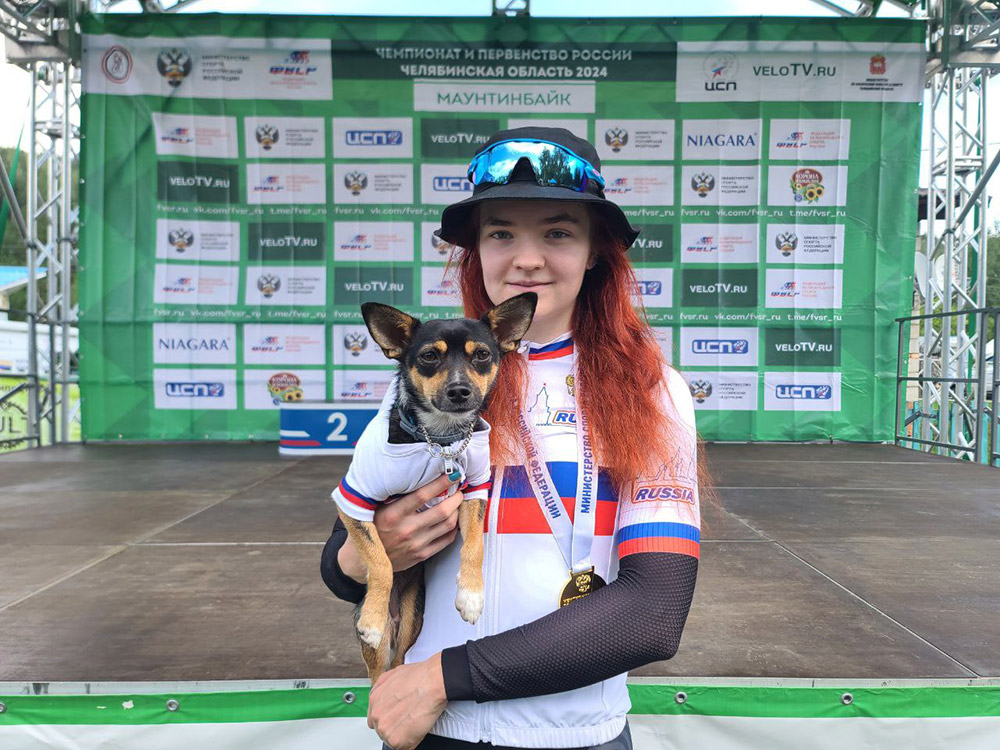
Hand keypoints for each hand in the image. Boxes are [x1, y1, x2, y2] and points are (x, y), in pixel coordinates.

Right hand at [339, 475, 461, 582]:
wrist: (365, 560)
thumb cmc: (372, 528)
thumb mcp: (377, 508)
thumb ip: (396, 495)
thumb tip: (420, 475)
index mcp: (393, 515)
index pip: (422, 495)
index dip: (441, 483)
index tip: (452, 474)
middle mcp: (406, 530)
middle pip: (442, 510)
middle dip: (455, 497)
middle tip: (458, 489)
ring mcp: (416, 544)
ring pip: (448, 525)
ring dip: (456, 511)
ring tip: (456, 503)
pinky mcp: (422, 555)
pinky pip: (446, 540)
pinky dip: (453, 527)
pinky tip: (452, 520)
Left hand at [368, 653, 447, 749]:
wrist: (432, 682)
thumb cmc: (418, 677)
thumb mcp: (392, 674)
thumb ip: (381, 688)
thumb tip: (384, 696)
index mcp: (374, 700)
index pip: (375, 719)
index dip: (389, 718)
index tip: (396, 718)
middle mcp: (376, 715)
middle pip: (383, 730)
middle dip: (396, 726)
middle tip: (409, 719)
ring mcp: (385, 729)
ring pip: (392, 740)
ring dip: (404, 735)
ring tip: (415, 722)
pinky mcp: (397, 740)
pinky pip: (404, 747)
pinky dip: (412, 741)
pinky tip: (418, 728)